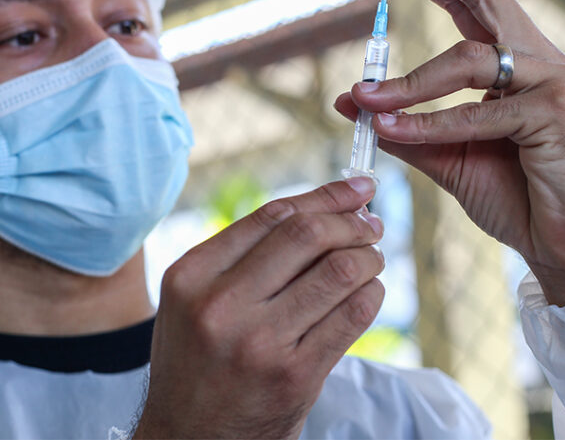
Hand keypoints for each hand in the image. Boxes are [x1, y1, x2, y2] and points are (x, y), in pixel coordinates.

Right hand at [133, 179, 384, 438]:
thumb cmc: (197, 362)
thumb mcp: (193, 300)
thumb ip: (240, 255)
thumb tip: (318, 208)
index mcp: (192, 275)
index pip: (273, 215)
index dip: (325, 195)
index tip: (357, 188)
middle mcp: (221, 304)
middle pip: (308, 234)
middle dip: (352, 221)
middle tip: (372, 224)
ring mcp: (260, 341)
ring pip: (339, 271)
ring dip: (369, 257)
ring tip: (372, 258)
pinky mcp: (295, 375)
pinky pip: (352, 316)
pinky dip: (372, 294)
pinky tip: (369, 293)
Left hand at [334, 0, 564, 305]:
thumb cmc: (515, 198)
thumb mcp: (446, 156)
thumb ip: (403, 127)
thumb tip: (350, 98)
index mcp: (515, 63)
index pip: (470, 3)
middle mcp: (538, 61)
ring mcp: (552, 84)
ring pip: (471, 60)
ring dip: (410, 81)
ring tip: (365, 97)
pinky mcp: (556, 117)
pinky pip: (480, 114)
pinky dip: (432, 123)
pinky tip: (391, 131)